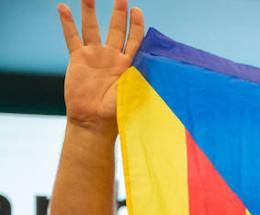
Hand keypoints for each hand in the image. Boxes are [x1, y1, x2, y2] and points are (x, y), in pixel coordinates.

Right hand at [58, 0, 145, 136]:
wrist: (93, 121)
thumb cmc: (117, 112)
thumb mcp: (135, 92)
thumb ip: (144, 76)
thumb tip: (160, 65)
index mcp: (128, 65)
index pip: (134, 39)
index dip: (136, 25)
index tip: (137, 10)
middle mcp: (111, 57)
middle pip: (115, 29)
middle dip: (118, 12)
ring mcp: (94, 56)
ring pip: (92, 28)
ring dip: (90, 11)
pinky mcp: (78, 59)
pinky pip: (72, 37)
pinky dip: (67, 23)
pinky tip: (63, 8)